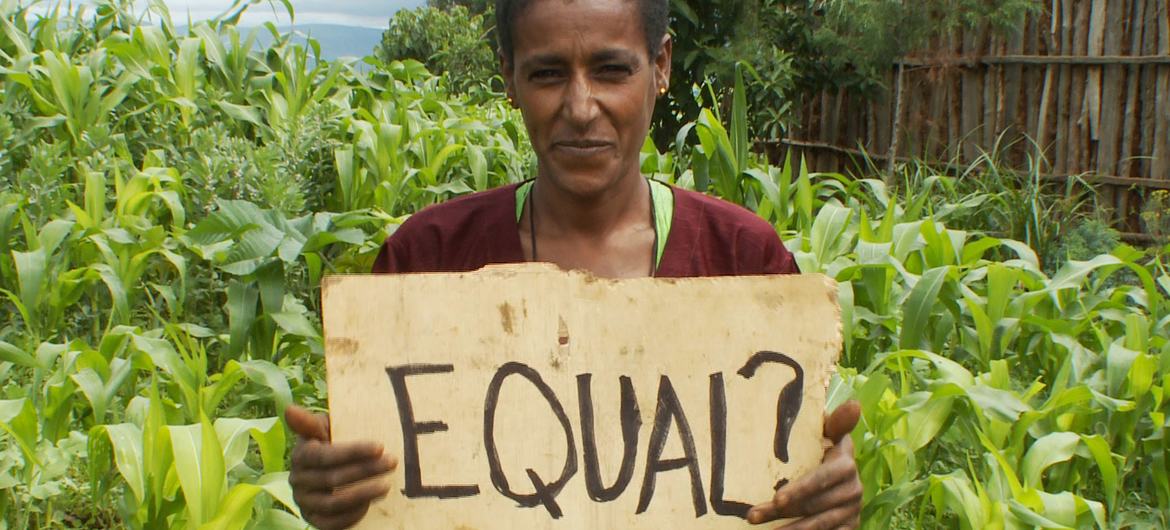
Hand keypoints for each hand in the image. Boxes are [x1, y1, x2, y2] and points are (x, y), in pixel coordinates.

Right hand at [286, 405, 397, 529]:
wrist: (328, 468)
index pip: (325, 455)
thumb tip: (289, 409)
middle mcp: (297, 480)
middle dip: (366, 470)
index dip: (353, 452)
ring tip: (386, 485)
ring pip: (333, 503)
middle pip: (333, 478)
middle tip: (392, 462)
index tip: (380, 446)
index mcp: (300, 455)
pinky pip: (331, 524)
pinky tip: (370, 504)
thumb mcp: (323, 429)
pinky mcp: (312, 519)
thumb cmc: (330, 443)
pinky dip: (352, 515)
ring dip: (363, 494)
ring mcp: (304, 502)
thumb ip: (310, 423)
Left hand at [747, 400, 861, 528]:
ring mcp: (852, 512)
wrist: (841, 477)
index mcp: (845, 464)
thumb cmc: (824, 449)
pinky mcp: (849, 528)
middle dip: (780, 512)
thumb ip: (837, 422)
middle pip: (813, 505)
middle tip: (752, 516)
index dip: (800, 490)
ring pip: (818, 525)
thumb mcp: (830, 434)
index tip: (777, 499)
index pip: (821, 479)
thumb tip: (854, 403)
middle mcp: (853, 490)